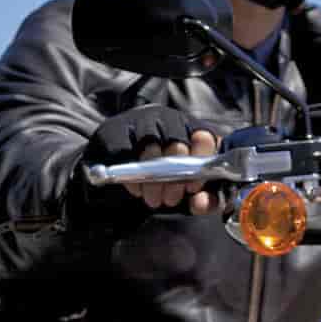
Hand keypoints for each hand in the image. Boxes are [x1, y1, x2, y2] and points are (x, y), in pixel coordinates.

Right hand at [86, 105, 221, 214]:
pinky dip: (130, 177)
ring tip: (153, 199)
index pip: (204, 137)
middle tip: (171, 200)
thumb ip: (206, 199)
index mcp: (191, 129)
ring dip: (152, 181)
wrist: (118, 171)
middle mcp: (167, 119)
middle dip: (175, 179)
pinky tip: (136, 189)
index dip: (201, 163)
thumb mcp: (189, 189)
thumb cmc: (163, 178)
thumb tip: (200, 203)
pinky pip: (124, 153)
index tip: (194, 187)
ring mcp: (139, 121)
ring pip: (150, 149)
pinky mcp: (113, 130)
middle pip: (177, 145)